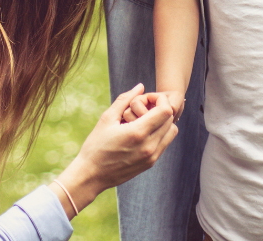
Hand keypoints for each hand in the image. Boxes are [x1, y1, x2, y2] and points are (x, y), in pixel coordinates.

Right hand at [54, 84, 177, 213]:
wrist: (91, 175)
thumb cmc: (96, 146)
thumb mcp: (107, 119)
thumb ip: (125, 100)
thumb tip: (141, 86)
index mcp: (138, 133)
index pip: (166, 111)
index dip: (160, 100)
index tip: (148, 98)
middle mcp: (149, 146)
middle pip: (170, 120)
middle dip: (162, 109)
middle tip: (146, 106)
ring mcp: (151, 157)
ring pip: (171, 132)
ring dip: (163, 122)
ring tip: (146, 119)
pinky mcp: (150, 163)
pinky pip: (164, 143)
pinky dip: (159, 134)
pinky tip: (143, 131)